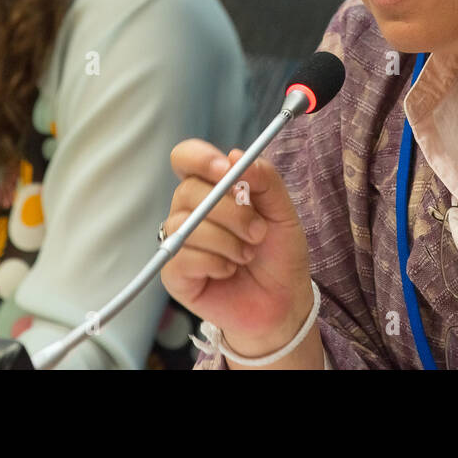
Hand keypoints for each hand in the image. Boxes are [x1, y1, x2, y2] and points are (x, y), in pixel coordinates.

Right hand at [160, 140, 312, 357]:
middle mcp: (189, 210)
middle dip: (230, 211)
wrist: (282, 302)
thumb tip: (235, 156)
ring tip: (248, 254)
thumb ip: (265, 179)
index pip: (186, 158)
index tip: (226, 170)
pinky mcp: (174, 273)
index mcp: (211, 188)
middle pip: (188, 191)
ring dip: (226, 240)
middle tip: (258, 231)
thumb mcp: (282, 211)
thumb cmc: (279, 254)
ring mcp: (178, 241)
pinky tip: (229, 270)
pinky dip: (214, 263)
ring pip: (186, 225)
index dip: (200, 158)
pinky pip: (183, 257)